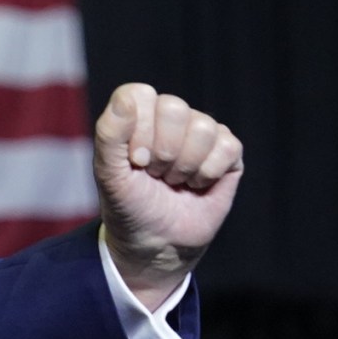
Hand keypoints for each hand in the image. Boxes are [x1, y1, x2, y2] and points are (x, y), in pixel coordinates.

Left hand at [92, 82, 242, 309]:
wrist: (156, 242)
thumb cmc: (128, 204)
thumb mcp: (109, 173)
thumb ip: (110, 133)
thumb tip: (126, 99)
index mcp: (138, 112)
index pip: (140, 95)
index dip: (138, 131)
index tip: (135, 161)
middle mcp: (170, 116)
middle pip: (175, 108)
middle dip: (163, 152)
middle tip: (155, 173)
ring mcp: (201, 132)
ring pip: (203, 127)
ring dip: (185, 166)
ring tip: (174, 180)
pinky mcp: (228, 152)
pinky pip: (228, 146)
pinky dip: (209, 173)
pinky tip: (197, 184)